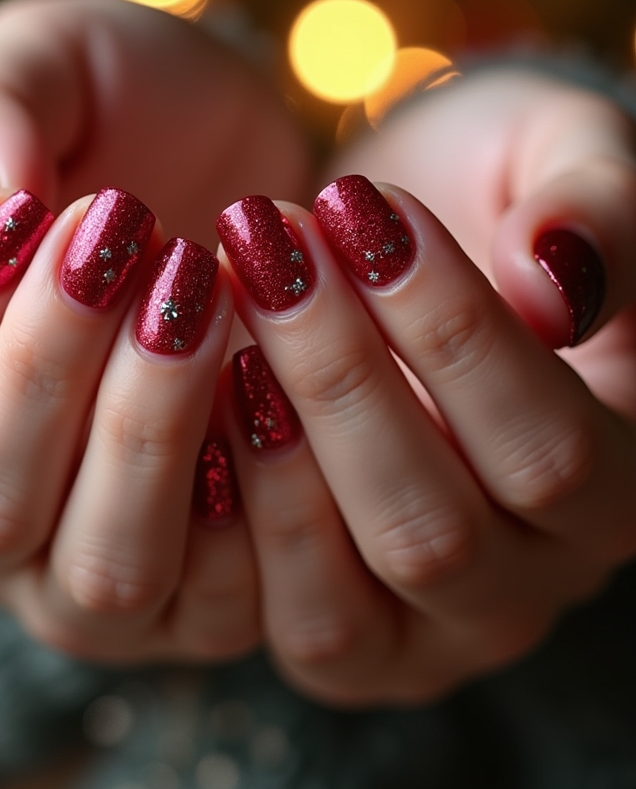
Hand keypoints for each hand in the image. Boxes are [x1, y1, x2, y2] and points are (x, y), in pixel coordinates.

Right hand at [0, 0, 310, 660]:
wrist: (261, 166)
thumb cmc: (140, 115)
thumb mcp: (59, 67)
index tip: (24, 210)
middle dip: (49, 373)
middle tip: (127, 241)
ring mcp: (104, 566)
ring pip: (103, 569)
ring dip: (151, 436)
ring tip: (203, 295)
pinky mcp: (212, 591)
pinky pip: (223, 597)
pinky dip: (256, 500)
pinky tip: (277, 380)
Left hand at [210, 70, 635, 704]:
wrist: (399, 242)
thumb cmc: (493, 190)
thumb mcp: (565, 156)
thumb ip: (599, 208)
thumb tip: (555, 279)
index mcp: (622, 483)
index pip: (549, 450)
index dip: (450, 333)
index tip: (361, 208)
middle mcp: (530, 583)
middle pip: (432, 536)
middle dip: (335, 379)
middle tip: (268, 244)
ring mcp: (423, 629)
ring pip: (338, 610)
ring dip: (266, 449)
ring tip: (227, 300)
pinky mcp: (334, 632)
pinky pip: (266, 620)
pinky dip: (217, 514)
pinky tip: (195, 385)